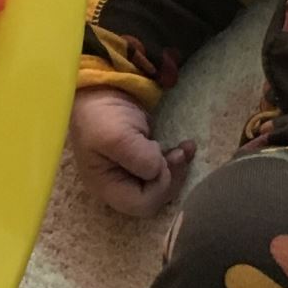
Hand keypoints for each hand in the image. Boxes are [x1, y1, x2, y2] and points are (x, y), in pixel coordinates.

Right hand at [71, 86, 195, 217]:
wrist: (102, 83)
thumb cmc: (102, 113)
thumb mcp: (117, 136)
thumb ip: (140, 160)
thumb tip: (159, 169)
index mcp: (105, 185)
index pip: (141, 204)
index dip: (159, 187)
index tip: (162, 159)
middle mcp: (117, 184)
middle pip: (154, 199)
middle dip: (172, 177)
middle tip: (180, 153)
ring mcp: (129, 172)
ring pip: (161, 185)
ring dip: (178, 169)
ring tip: (186, 147)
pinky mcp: (141, 158)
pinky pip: (164, 170)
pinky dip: (177, 160)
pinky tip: (184, 146)